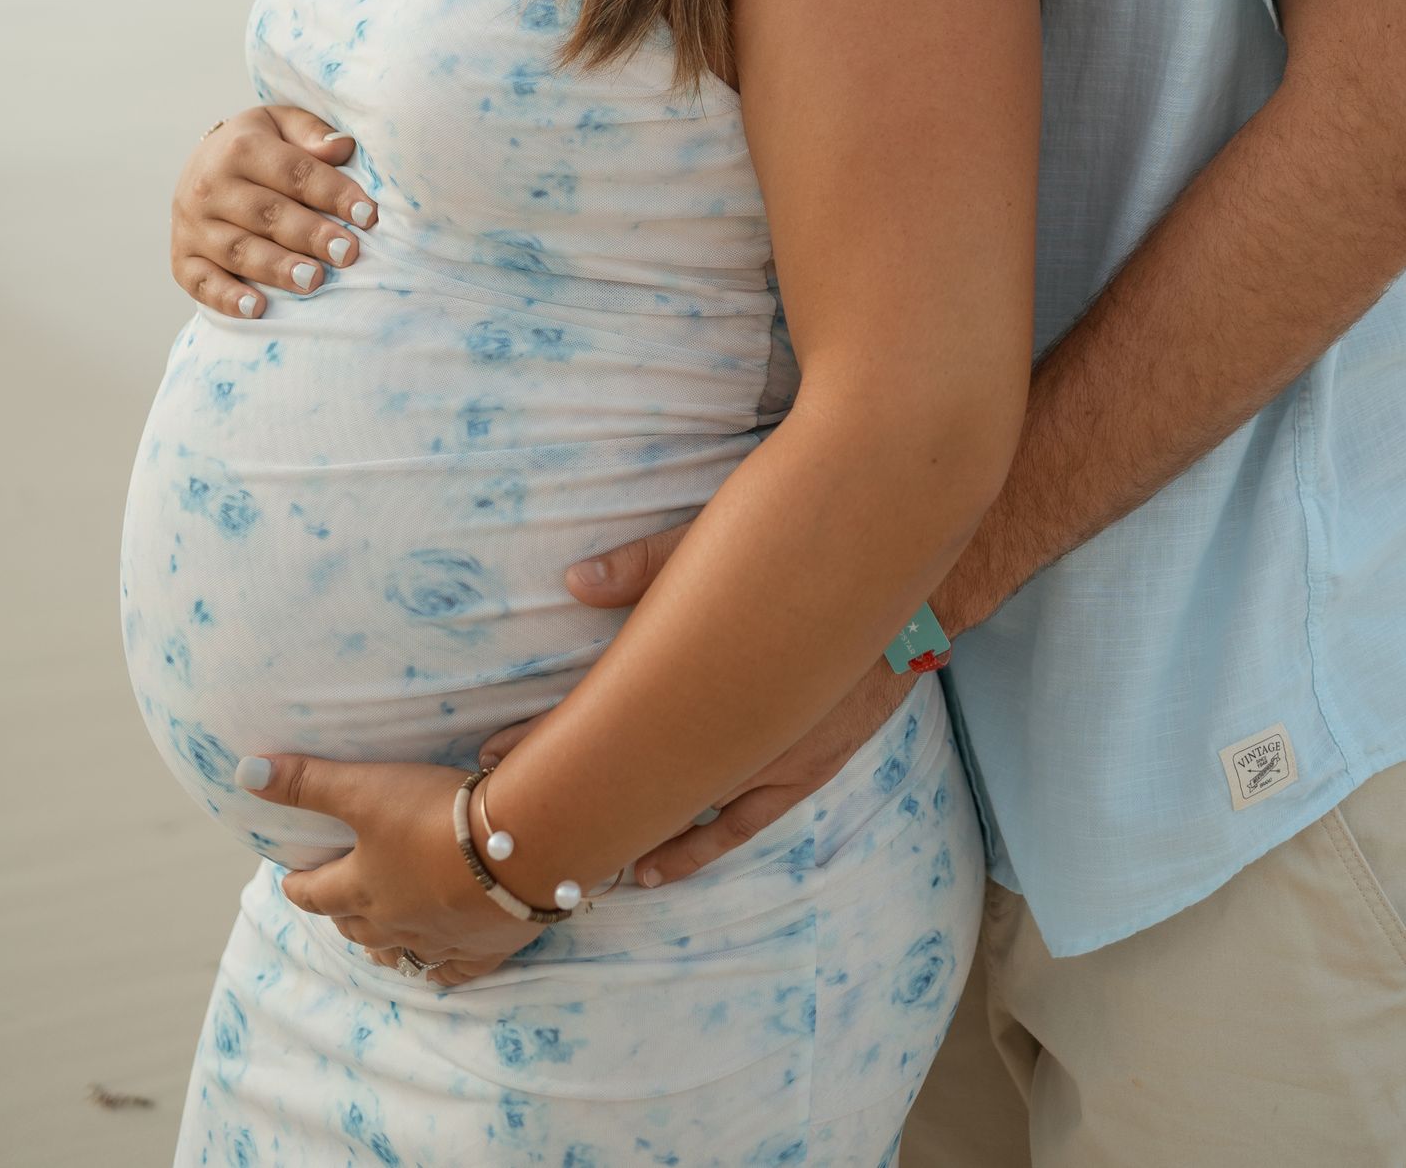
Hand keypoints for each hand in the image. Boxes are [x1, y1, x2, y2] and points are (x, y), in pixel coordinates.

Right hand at [173, 107, 376, 319]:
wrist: (201, 165)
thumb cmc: (259, 147)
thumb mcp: (283, 124)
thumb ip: (312, 133)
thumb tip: (343, 147)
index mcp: (241, 147)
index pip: (294, 171)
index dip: (332, 193)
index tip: (367, 215)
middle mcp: (210, 185)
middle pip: (266, 213)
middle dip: (309, 235)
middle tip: (346, 252)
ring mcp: (192, 225)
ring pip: (237, 250)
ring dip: (276, 268)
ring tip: (313, 281)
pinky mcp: (181, 258)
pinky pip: (201, 282)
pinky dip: (226, 298)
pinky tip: (256, 309)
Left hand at [237, 753, 544, 987]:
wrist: (517, 849)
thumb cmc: (433, 816)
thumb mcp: (365, 789)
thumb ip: (308, 781)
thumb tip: (244, 771)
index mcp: (362, 888)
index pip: (314, 894)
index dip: (297, 885)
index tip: (287, 879)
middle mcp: (393, 923)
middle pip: (354, 926)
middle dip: (340, 912)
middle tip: (335, 898)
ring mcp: (438, 942)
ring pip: (397, 953)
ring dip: (380, 944)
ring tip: (377, 936)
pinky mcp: (481, 950)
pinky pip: (451, 972)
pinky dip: (439, 967)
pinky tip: (438, 960)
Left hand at [467, 524, 912, 886]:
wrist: (913, 571)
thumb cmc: (813, 545)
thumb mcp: (723, 539)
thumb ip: (650, 562)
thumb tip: (575, 580)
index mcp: (711, 674)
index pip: (610, 717)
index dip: (548, 738)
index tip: (493, 755)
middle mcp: (740, 731)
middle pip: (636, 774)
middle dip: (572, 793)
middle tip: (512, 816)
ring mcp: (777, 755)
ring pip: (683, 813)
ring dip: (627, 828)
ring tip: (569, 857)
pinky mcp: (810, 765)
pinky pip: (741, 822)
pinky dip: (695, 847)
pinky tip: (655, 867)